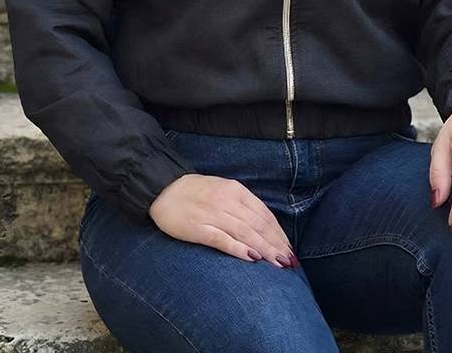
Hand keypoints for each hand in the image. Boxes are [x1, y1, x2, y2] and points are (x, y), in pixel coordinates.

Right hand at [148, 173, 297, 268]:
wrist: (162, 188)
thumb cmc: (195, 192)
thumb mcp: (222, 190)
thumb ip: (242, 205)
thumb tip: (263, 226)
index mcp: (235, 190)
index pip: (263, 214)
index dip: (278, 233)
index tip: (288, 248)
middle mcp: (227, 200)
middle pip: (258, 224)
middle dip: (276, 244)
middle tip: (289, 261)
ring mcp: (212, 214)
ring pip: (245, 232)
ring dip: (264, 248)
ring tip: (277, 263)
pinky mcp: (198, 227)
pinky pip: (222, 239)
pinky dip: (238, 248)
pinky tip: (252, 258)